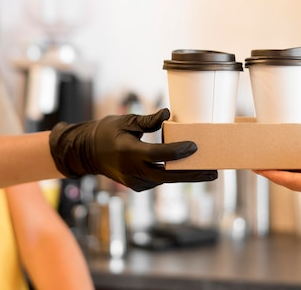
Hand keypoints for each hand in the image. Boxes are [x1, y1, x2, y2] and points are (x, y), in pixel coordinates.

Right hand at [49, 108, 216, 190]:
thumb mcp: (125, 121)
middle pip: (167, 176)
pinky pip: (158, 181)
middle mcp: (131, 170)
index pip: (157, 154)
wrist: (87, 153)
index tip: (194, 146)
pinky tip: (185, 170)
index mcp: (128, 151)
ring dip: (184, 175)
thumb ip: (148, 121)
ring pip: (164, 180)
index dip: (177, 151)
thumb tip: (168, 114)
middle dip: (191, 175)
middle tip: (213, 172)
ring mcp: (133, 181)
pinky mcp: (137, 186)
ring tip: (206, 170)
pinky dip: (170, 175)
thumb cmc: (107, 132)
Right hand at [255, 105, 300, 197]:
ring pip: (288, 178)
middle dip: (279, 167)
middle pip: (295, 173)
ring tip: (258, 166)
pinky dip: (276, 176)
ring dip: (272, 172)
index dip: (295, 158)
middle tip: (266, 159)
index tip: (283, 151)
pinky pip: (290, 181)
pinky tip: (264, 171)